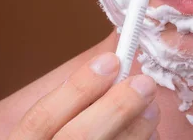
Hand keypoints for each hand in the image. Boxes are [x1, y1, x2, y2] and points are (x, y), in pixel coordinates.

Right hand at [8, 53, 159, 139]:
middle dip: (116, 107)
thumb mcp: (47, 128)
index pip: (40, 119)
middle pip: (78, 138)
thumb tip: (109, 69)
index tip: (110, 61)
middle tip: (144, 83)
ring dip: (137, 128)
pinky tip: (149, 134)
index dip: (78, 87)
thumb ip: (67, 106)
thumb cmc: (58, 138)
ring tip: (151, 108)